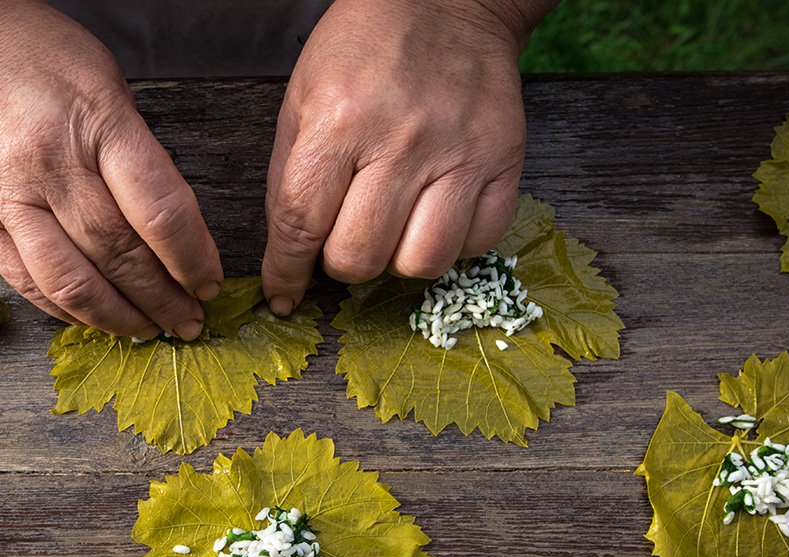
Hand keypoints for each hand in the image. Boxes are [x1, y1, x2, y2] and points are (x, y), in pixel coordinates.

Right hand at [0, 0, 222, 338]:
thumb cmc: (27, 47)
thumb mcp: (103, 81)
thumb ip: (136, 151)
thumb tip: (171, 223)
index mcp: (94, 125)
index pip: (159, 211)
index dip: (192, 258)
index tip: (210, 282)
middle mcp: (49, 168)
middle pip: (119, 255)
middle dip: (164, 299)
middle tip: (191, 323)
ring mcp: (8, 199)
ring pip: (71, 283)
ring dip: (118, 318)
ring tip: (149, 332)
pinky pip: (26, 282)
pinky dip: (66, 310)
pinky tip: (95, 320)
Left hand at [261, 0, 552, 315]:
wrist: (448, 0)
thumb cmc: (365, 49)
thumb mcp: (302, 98)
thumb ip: (289, 179)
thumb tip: (287, 258)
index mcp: (338, 122)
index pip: (300, 224)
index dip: (287, 272)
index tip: (284, 294)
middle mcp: (401, 141)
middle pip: (361, 256)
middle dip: (343, 263)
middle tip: (346, 239)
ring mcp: (459, 153)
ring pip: (421, 262)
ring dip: (398, 261)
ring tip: (393, 229)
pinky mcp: (503, 160)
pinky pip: (478, 242)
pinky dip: (453, 245)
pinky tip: (436, 216)